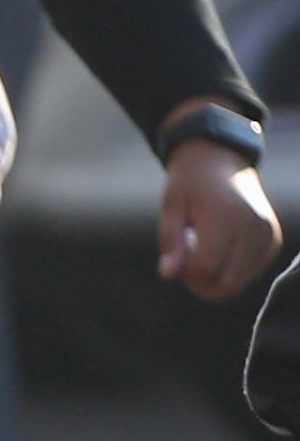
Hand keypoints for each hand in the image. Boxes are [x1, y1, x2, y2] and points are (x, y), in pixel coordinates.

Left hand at [157, 135, 280, 302]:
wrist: (221, 159)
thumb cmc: (190, 182)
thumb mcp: (171, 205)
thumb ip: (170, 241)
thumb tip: (168, 275)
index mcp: (226, 215)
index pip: (207, 266)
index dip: (185, 273)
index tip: (175, 260)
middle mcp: (254, 227)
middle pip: (227, 281)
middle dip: (200, 282)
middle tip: (185, 261)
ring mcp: (268, 235)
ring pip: (239, 281)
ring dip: (215, 277)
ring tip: (201, 251)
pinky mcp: (273, 240)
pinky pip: (250, 272)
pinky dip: (231, 270)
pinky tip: (219, 250)